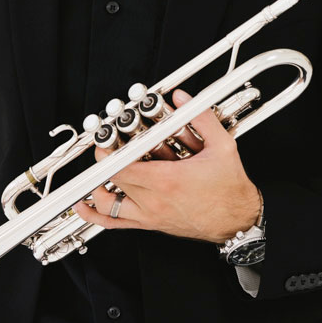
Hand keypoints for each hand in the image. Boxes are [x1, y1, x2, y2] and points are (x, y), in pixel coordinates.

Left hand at [74, 89, 260, 243]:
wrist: (237, 221)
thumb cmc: (230, 188)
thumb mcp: (223, 146)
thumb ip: (201, 118)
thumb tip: (182, 98)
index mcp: (167, 181)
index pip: (123, 166)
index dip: (108, 153)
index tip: (106, 140)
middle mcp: (154, 201)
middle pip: (113, 180)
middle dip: (104, 162)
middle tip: (105, 146)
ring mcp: (150, 215)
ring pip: (108, 205)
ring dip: (95, 187)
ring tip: (93, 172)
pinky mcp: (151, 224)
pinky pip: (116, 224)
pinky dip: (96, 215)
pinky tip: (85, 206)